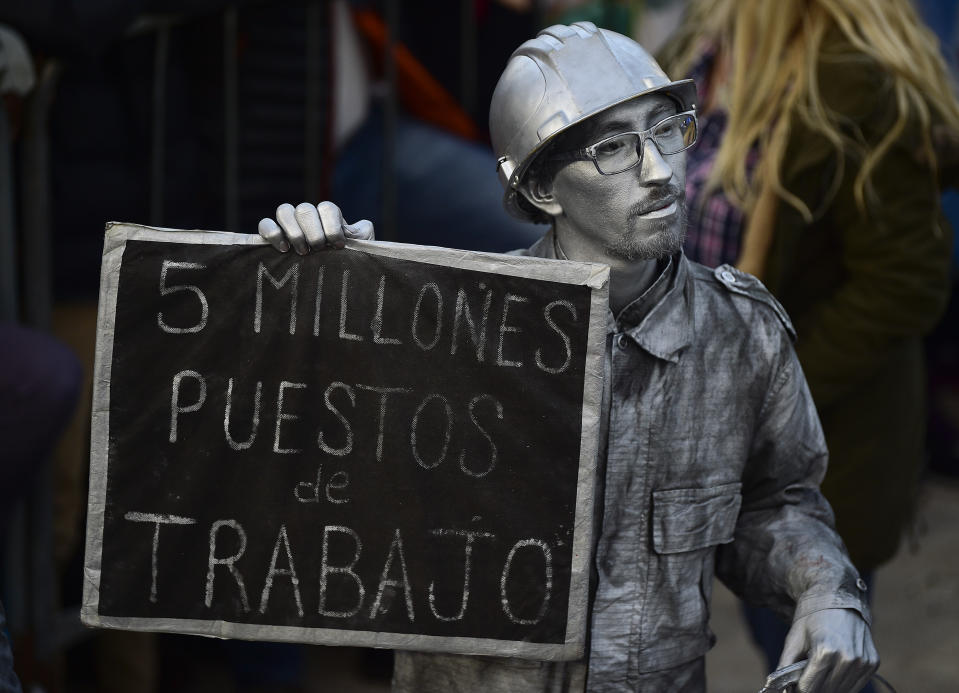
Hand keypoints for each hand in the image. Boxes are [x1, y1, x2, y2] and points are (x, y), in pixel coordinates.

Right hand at [258, 201, 373, 253]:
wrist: (333, 279)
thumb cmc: (347, 262)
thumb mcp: (360, 248)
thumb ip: (363, 235)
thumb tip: (361, 226)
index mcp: (329, 217)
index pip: (327, 208)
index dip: (332, 226)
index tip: (338, 245)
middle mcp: (308, 217)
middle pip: (304, 209)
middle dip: (313, 231)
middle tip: (318, 249)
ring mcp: (289, 225)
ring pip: (284, 211)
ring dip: (294, 231)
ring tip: (303, 252)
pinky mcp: (273, 236)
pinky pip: (265, 224)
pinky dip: (272, 233)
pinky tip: (284, 250)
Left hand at [778, 608, 877, 691]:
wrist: (836, 597)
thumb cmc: (812, 617)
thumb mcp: (794, 638)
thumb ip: (786, 665)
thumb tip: (777, 685)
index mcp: (825, 651)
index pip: (809, 687)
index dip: (799, 689)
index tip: (793, 687)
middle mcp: (847, 658)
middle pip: (826, 691)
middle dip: (812, 689)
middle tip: (804, 680)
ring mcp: (862, 662)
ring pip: (841, 691)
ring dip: (827, 688)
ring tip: (817, 674)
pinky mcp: (872, 663)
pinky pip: (855, 685)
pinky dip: (842, 684)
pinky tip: (832, 672)